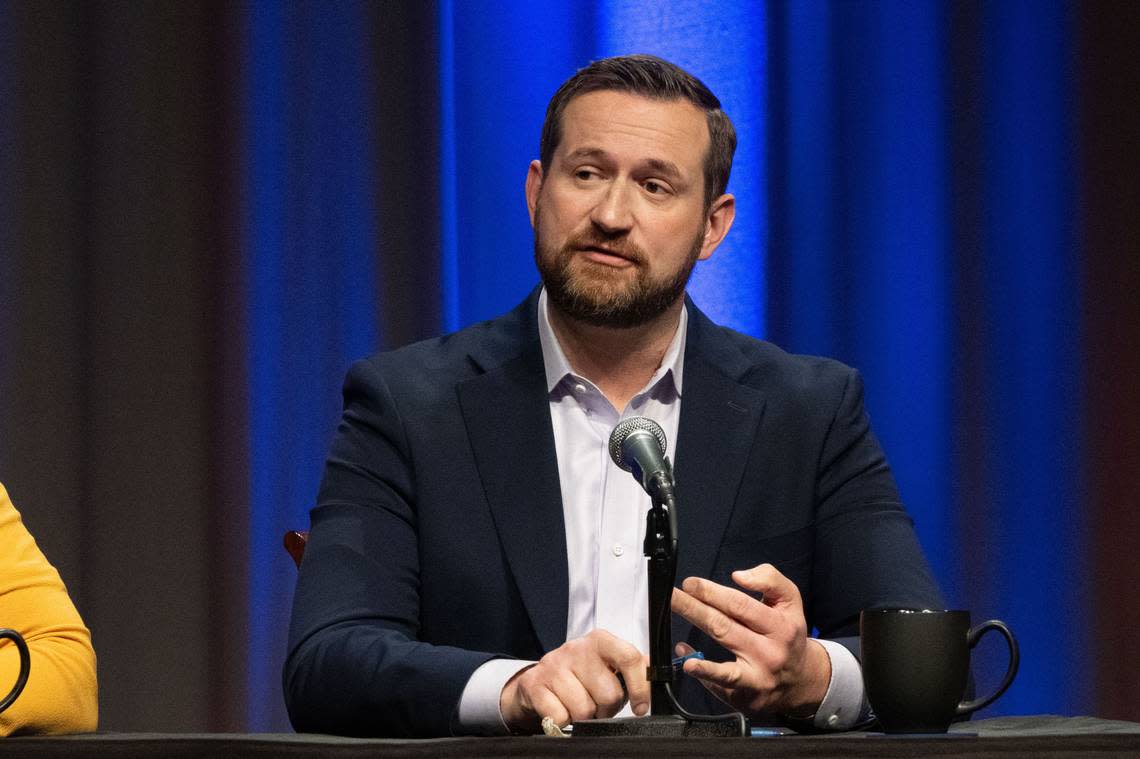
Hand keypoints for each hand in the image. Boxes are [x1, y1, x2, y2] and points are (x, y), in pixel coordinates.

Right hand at [499, 629, 649, 732]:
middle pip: (609, 694)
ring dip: (585, 716)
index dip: (640, 687)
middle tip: (597, 703)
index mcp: (600, 641)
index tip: (641, 707)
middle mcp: (576, 648)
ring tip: (578, 704)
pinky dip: (563, 721)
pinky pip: (560, 717)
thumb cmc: (580, 674)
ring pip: (584, 710)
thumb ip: (633, 667)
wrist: (539, 680)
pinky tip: (561, 708)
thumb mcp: (607, 664)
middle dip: (606, 708)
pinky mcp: (535, 683)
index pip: (630, 658)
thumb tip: (658, 672)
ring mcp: (553, 664)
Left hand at [670, 563, 830, 716]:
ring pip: (723, 654)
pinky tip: (688, 663)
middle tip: (672, 595)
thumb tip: (739, 577)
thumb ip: (769, 580)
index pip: (741, 605)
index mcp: (781, 625)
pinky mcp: (747, 695)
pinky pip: (722, 682)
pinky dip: (704, 672)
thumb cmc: (788, 635)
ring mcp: (758, 675)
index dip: (712, 592)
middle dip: (694, 607)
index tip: (690, 583)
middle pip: (725, 625)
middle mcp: (770, 651)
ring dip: (697, 634)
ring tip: (671, 617)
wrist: (802, 682)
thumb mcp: (790, 601)